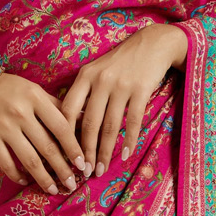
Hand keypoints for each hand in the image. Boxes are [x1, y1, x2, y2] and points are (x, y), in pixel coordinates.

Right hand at [0, 69, 84, 193]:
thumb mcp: (34, 89)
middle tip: (72, 184)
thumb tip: (82, 120)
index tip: (82, 164)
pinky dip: (16, 175)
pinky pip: (6, 163)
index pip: (61, 128)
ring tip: (54, 190)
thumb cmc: (8, 87)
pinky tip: (24, 182)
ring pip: (29, 159)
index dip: (74, 148)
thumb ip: (55, 105)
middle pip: (48, 148)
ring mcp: (4, 127)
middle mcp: (21, 113)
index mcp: (36, 98)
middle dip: (63, 170)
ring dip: (43, 179)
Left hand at [60, 23, 186, 176]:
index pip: (67, 109)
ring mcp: (121, 85)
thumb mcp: (96, 70)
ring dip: (105, 151)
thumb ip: (84, 93)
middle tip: (82, 172)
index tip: (63, 155)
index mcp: (85, 76)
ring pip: (110, 126)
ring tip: (101, 169)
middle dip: (84, 151)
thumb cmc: (120, 62)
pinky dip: (129, 140)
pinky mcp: (142, 90)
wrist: (152, 43)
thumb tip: (69, 127)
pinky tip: (125, 155)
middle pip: (88, 123)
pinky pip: (133, 121)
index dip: (64, 135)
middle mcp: (100, 80)